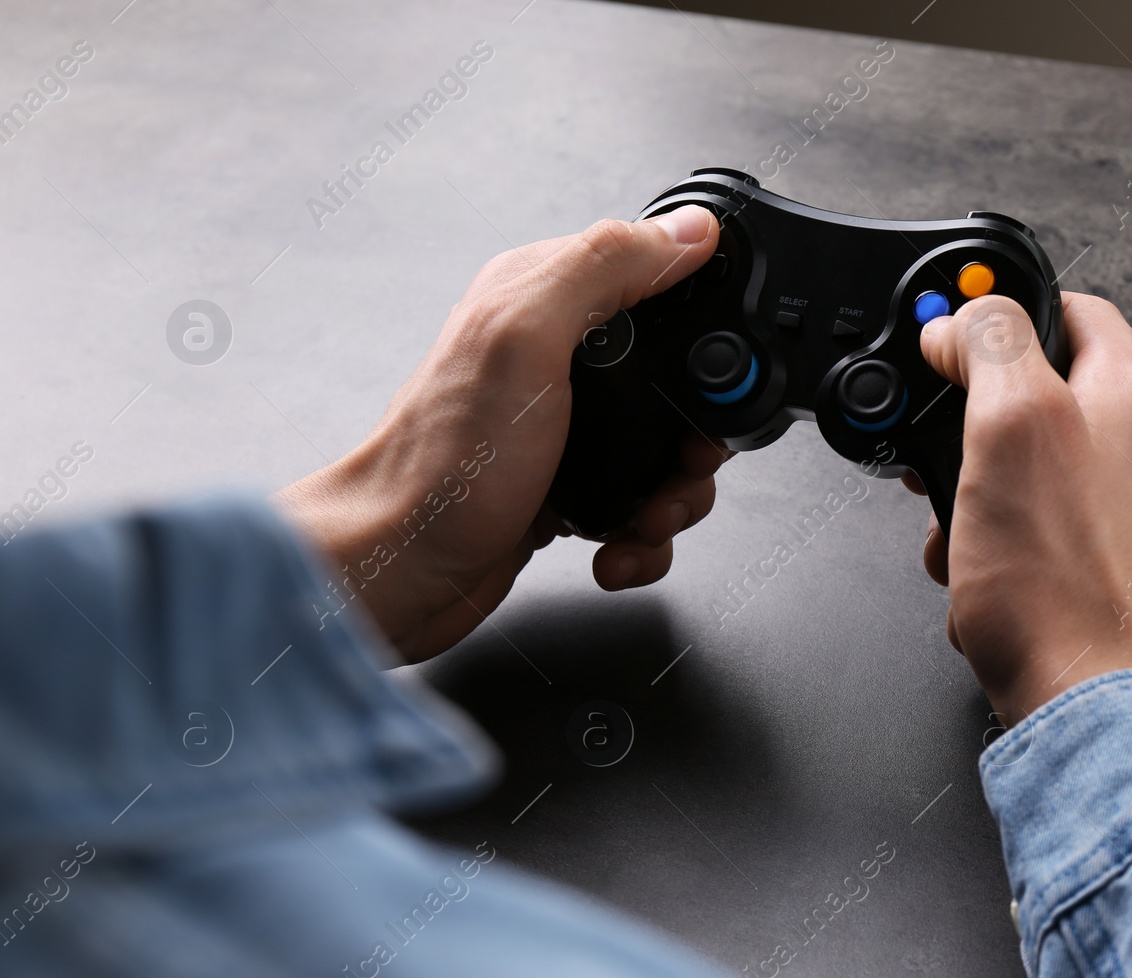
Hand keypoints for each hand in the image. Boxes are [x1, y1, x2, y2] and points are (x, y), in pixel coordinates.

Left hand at [274, 206, 724, 662]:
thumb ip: (605, 267)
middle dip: (693, 439)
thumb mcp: (528, 338)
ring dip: (672, 499)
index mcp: (543, 299)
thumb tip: (688, 230)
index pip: (656, 282)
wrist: (399, 571)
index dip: (699, 329)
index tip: (709, 381)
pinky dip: (640, 538)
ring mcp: (561, 430)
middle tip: (678, 468)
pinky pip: (637, 507)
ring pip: (664, 453)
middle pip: (675, 383)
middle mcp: (554, 360)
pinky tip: (613, 549)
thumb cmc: (444, 464)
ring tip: (645, 520)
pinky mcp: (564, 490)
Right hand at [914, 293, 1131, 725]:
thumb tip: (966, 316)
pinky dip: (1002, 558)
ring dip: (977, 502)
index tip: (950, 340)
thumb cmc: (1065, 585)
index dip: (1000, 313)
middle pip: (1041, 400)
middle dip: (972, 431)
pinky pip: (1041, 543)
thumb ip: (990, 345)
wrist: (1101, 711)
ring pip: (1031, 478)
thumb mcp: (1011, 424)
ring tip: (963, 539)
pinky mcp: (1119, 576)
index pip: (1070, 309)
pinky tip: (984, 588)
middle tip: (940, 461)